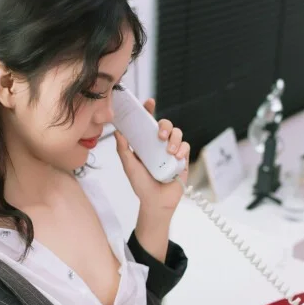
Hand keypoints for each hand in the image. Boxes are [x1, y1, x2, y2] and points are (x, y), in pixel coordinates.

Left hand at [114, 98, 189, 214]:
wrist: (156, 202)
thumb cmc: (141, 185)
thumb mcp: (129, 166)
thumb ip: (123, 149)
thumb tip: (118, 132)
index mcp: (146, 143)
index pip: (147, 123)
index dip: (149, 111)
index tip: (149, 102)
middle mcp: (159, 145)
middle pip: (165, 125)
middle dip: (165, 126)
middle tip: (160, 136)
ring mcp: (171, 151)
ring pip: (178, 133)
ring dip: (175, 139)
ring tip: (169, 152)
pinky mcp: (182, 159)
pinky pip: (186, 146)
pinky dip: (182, 149)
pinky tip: (176, 158)